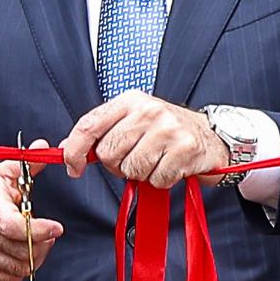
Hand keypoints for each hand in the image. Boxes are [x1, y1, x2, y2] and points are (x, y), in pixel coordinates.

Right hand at [0, 160, 60, 280]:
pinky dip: (19, 269)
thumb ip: (28, 163)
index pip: (13, 225)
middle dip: (42, 244)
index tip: (56, 228)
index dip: (38, 230)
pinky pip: (9, 278)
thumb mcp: (5, 174)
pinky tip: (18, 253)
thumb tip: (43, 147)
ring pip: (18, 267)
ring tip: (33, 243)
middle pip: (21, 250)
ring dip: (33, 258)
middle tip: (47, 234)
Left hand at [58, 89, 227, 191]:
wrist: (212, 136)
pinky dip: (161, 180)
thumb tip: (67, 148)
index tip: (73, 167)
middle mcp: (149, 110)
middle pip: (108, 153)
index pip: (89, 125)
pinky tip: (170, 167)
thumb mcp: (133, 122)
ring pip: (131, 169)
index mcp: (130, 100)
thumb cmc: (167, 131)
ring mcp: (168, 129)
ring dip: (141, 174)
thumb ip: (102, 132)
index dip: (74, 150)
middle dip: (117, 165)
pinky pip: (156, 180)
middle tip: (136, 158)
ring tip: (156, 161)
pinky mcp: (185, 149)